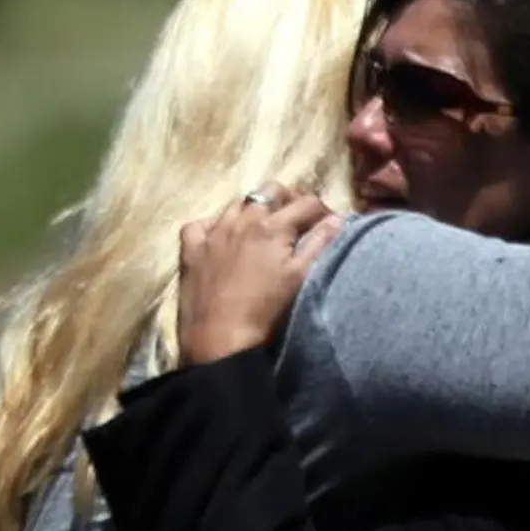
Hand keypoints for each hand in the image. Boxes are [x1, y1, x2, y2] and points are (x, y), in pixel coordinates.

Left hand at [177, 187, 344, 364]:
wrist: (219, 339)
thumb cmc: (266, 312)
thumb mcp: (300, 277)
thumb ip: (321, 243)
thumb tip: (338, 218)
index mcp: (273, 226)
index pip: (307, 202)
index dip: (323, 210)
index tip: (329, 224)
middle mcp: (242, 219)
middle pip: (270, 191)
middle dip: (288, 199)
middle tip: (296, 220)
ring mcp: (213, 231)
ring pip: (237, 202)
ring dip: (253, 209)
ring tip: (261, 230)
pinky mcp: (191, 248)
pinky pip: (200, 224)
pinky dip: (214, 226)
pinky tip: (221, 239)